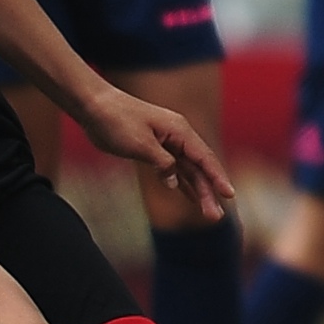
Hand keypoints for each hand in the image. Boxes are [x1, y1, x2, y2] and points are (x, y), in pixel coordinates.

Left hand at [79, 91, 230, 212]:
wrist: (94, 106)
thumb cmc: (116, 120)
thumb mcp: (140, 144)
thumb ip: (162, 163)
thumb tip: (174, 182)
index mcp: (179, 131)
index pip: (204, 158)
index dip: (218, 178)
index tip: (229, 195)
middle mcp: (178, 137)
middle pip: (199, 168)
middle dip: (209, 192)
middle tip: (215, 217)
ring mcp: (167, 144)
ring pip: (188, 171)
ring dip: (198, 191)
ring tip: (209, 214)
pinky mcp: (154, 150)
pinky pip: (174, 169)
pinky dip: (183, 184)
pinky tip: (191, 197)